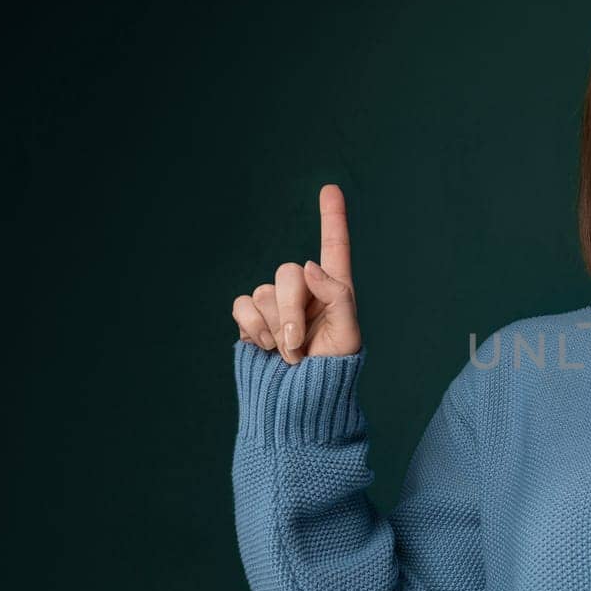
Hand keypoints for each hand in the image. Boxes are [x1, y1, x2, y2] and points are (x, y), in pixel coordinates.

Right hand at [231, 183, 362, 363]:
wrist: (299, 402)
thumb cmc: (331, 373)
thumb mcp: (348, 337)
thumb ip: (337, 296)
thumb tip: (309, 265)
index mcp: (334, 291)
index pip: (334, 248)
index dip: (332, 217)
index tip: (330, 188)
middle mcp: (303, 291)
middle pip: (288, 272)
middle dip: (291, 311)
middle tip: (299, 346)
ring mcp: (275, 304)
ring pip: (263, 291)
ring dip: (275, 328)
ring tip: (288, 354)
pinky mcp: (251, 319)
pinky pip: (242, 306)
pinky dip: (252, 327)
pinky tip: (266, 347)